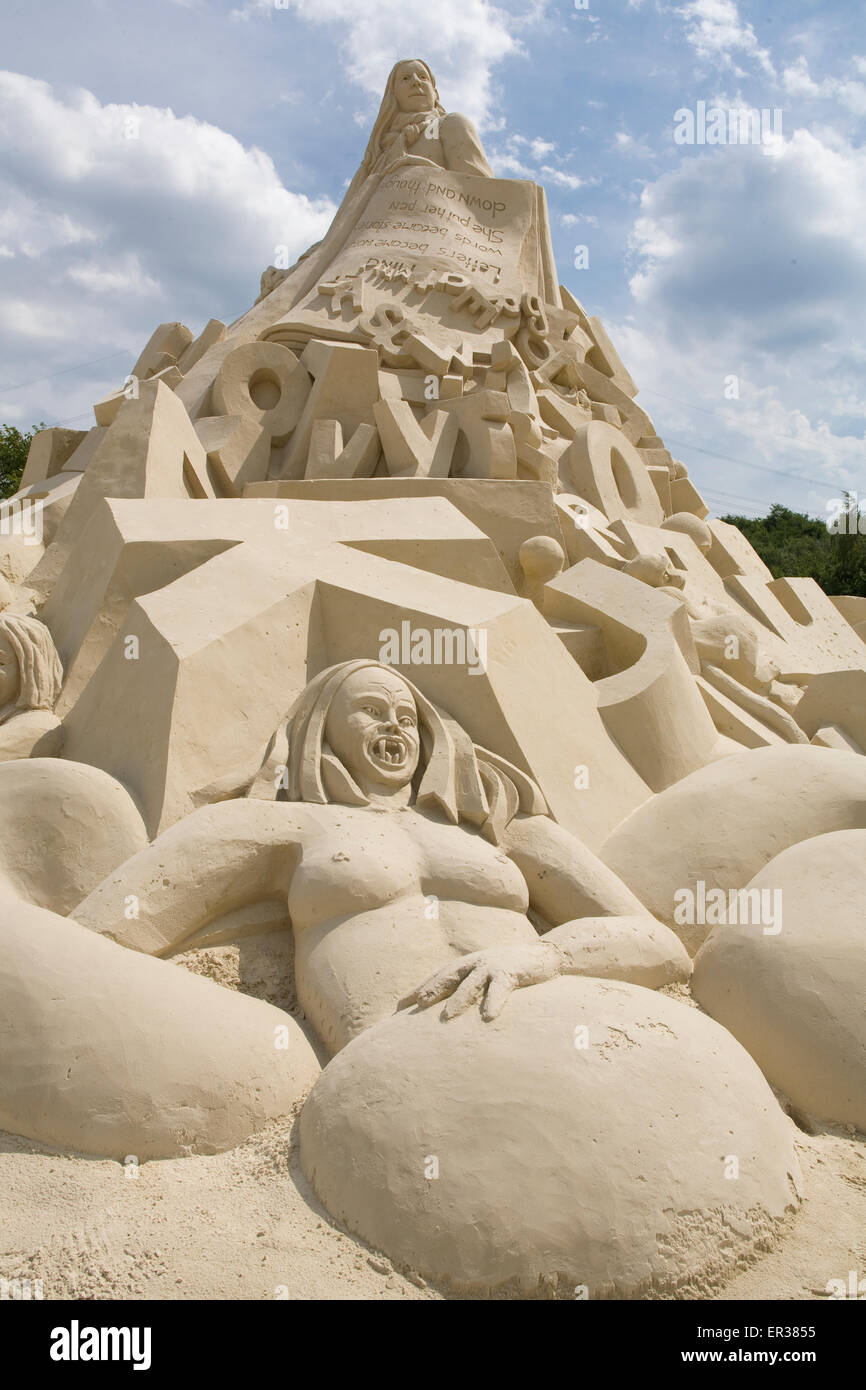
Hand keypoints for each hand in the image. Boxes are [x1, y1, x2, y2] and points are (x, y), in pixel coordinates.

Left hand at [409, 941, 562, 1021]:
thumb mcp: (487, 975)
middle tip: (413, 1006)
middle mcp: (475, 962)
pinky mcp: (512, 972)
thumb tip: (448, 1009)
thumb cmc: (513, 969)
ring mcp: (493, 965)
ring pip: (471, 983)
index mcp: (467, 964)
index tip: (399, 1006)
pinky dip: (494, 1002)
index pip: (437, 976)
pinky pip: (501, 989)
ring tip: (447, 1017)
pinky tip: (488, 1017)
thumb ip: (470, 987)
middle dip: (430, 990)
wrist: (545, 954)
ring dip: (459, 999)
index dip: (418, 989)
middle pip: (447, 976)